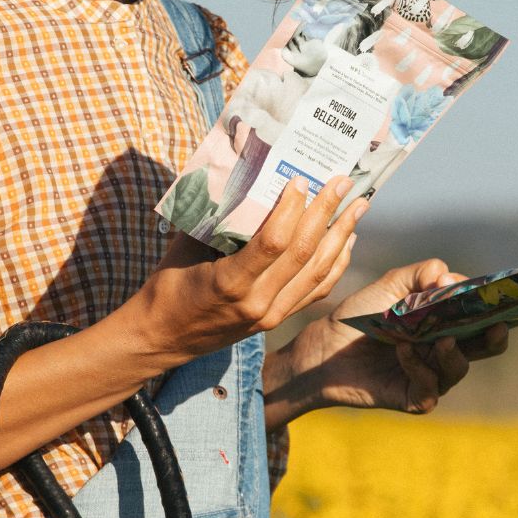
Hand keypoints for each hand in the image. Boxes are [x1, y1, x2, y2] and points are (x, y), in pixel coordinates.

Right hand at [139, 175, 366, 367]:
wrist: (160, 339)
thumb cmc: (167, 287)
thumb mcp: (185, 247)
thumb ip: (216, 218)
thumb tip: (243, 178)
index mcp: (230, 282)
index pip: (275, 241)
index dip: (293, 208)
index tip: (302, 179)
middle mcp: (257, 302)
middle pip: (304, 254)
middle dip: (327, 213)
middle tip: (343, 183)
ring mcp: (270, 315)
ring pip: (318, 273)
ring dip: (341, 236)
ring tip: (358, 207)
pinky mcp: (276, 321)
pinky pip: (316, 291)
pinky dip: (335, 264)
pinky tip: (345, 242)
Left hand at [269, 257, 509, 418]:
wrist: (326, 345)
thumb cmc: (361, 314)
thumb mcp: (392, 285)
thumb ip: (421, 274)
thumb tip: (448, 277)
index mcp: (446, 322)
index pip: (481, 317)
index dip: (497, 310)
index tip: (507, 300)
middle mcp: (444, 350)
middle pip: (483, 347)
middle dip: (494, 337)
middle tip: (497, 326)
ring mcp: (431, 375)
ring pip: (458, 368)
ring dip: (452, 353)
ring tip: (441, 338)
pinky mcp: (414, 397)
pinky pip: (429, 388)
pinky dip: (418, 368)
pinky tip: (403, 352)